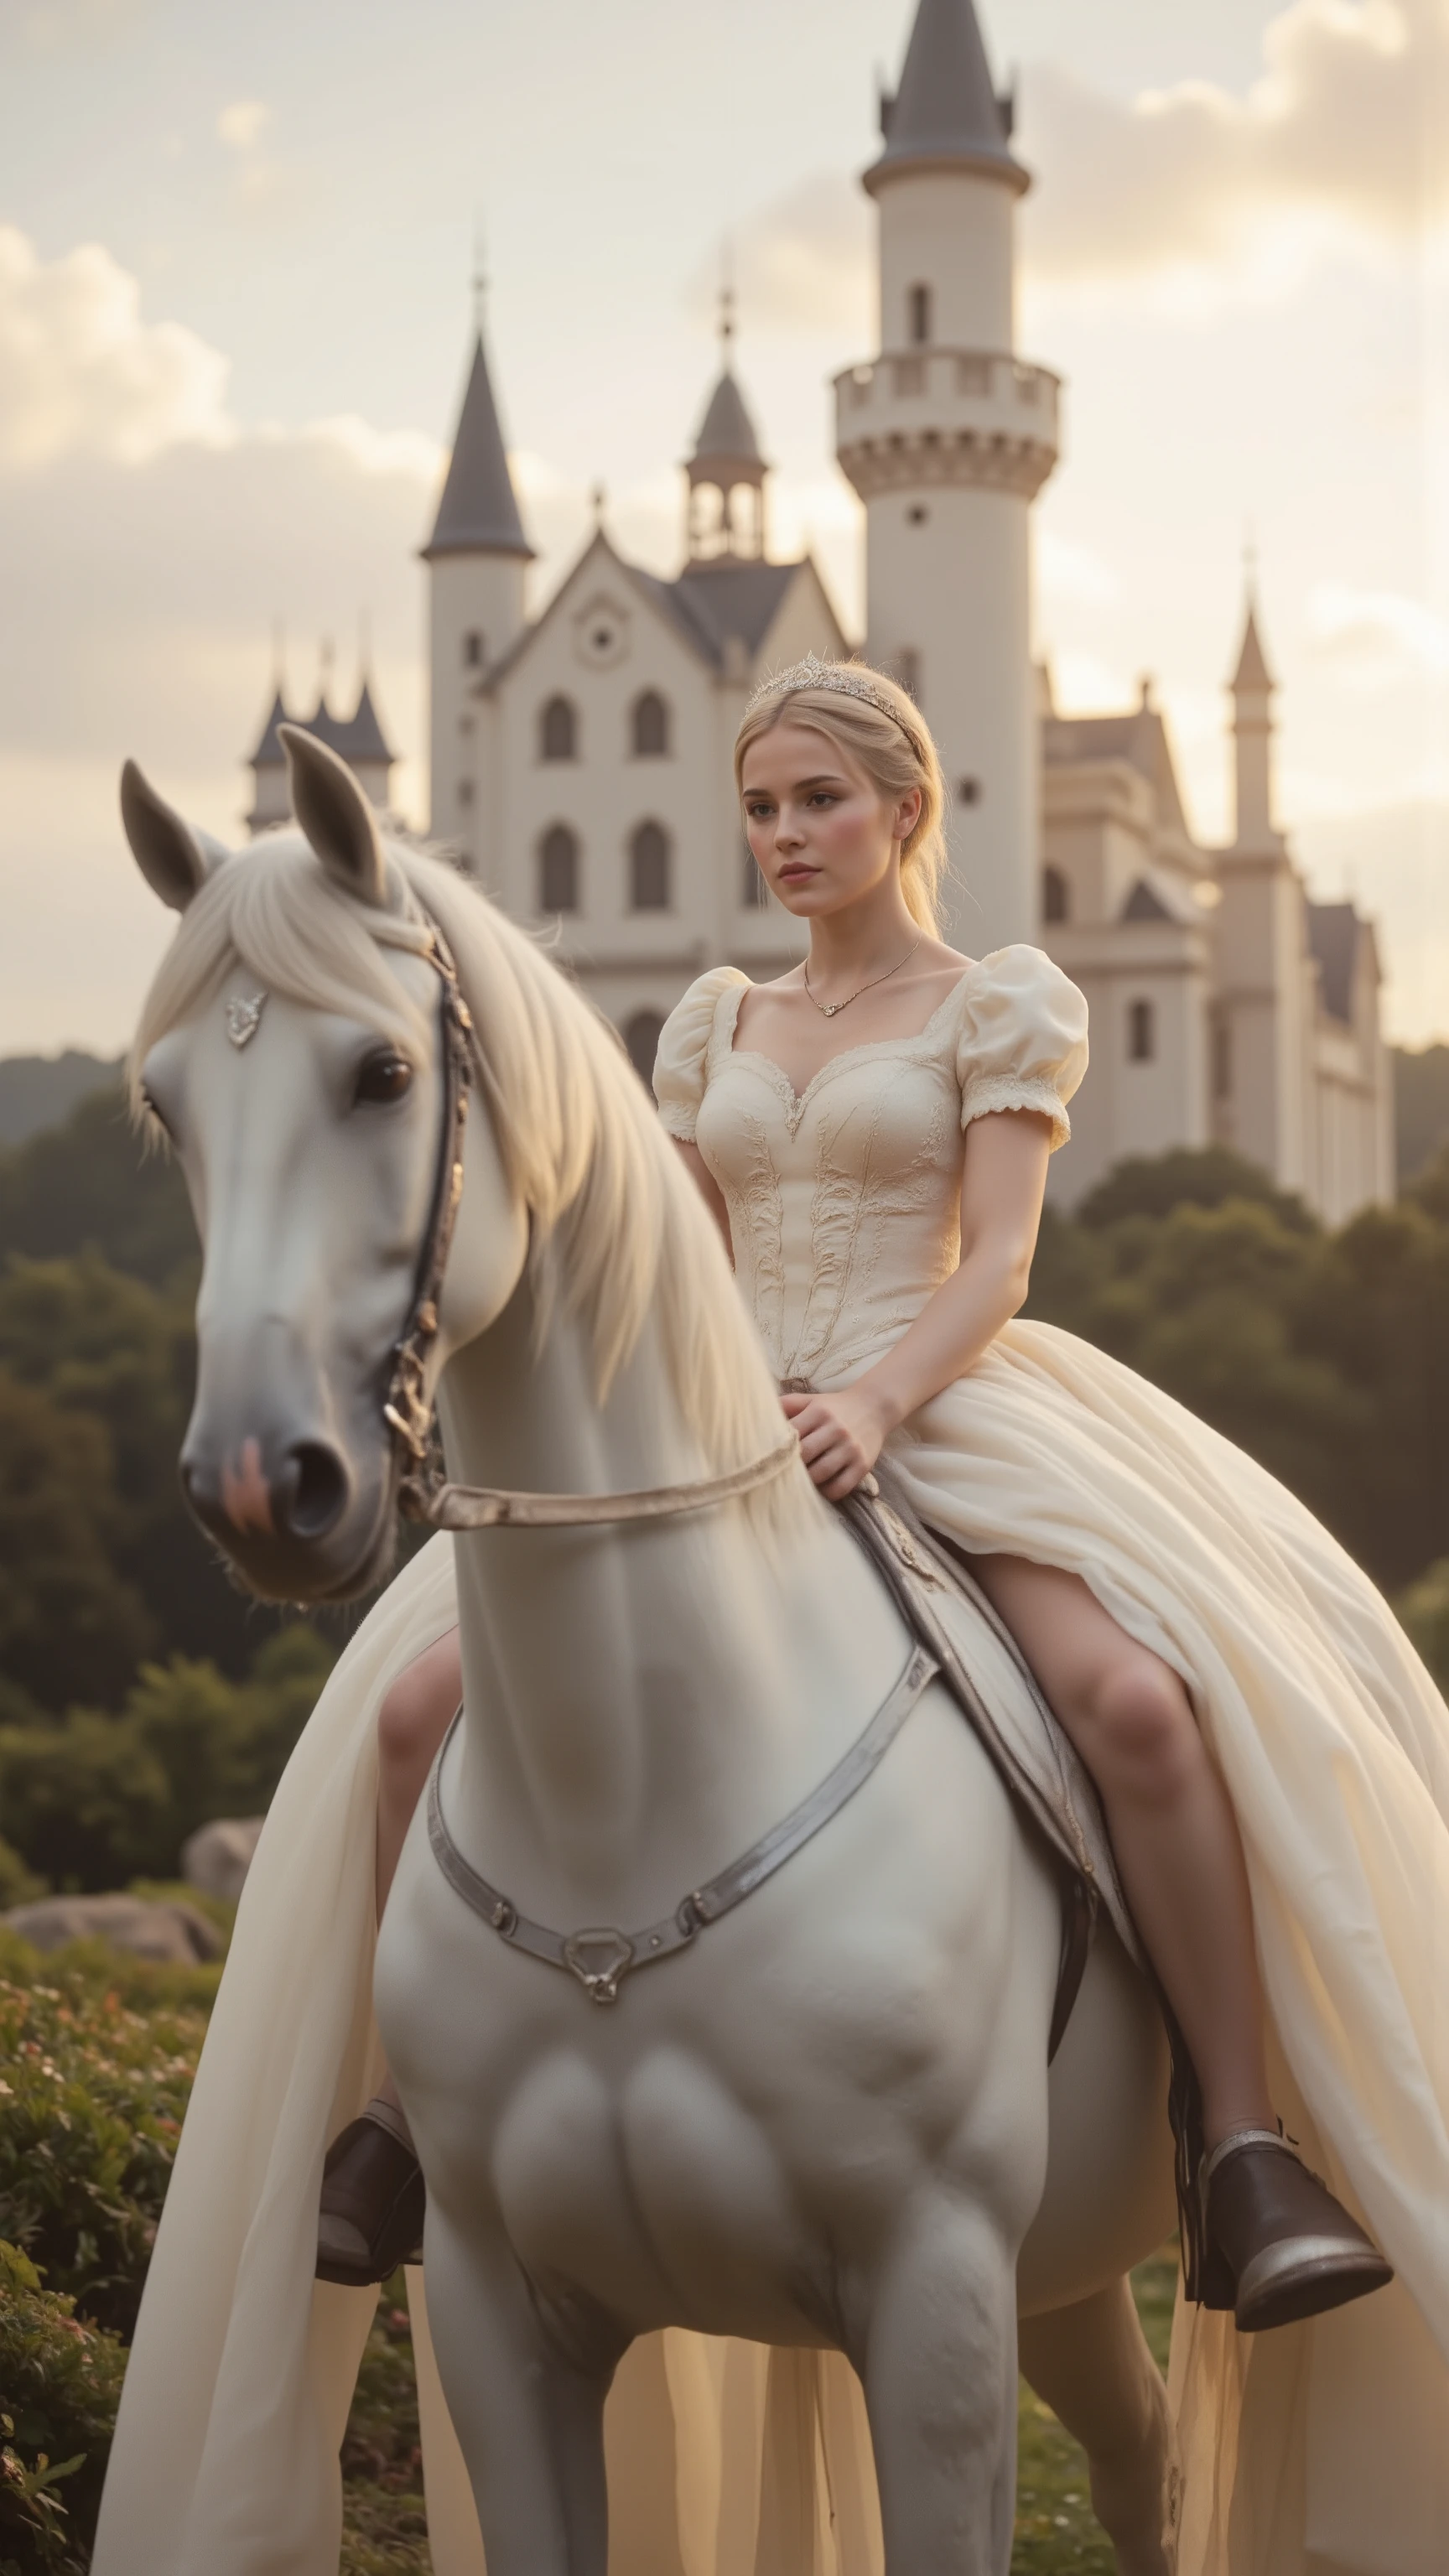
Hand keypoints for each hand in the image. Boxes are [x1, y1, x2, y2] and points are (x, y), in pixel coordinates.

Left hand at [780, 1382, 893, 1500]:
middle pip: (804, 1455)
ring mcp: (851, 1448)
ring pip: (821, 1473)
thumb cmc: (834, 1407)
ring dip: (806, 1482)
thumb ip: (786, 1405)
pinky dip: (827, 1492)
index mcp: (820, 1412)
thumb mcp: (811, 1400)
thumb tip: (757, 1414)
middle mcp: (836, 1429)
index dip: (779, 1447)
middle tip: (780, 1474)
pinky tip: (820, 1487)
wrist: (874, 1408)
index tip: (770, 1456)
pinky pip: (840, 1487)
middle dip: (790, 1466)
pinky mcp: (863, 1465)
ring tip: (797, 1483)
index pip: (792, 1433)